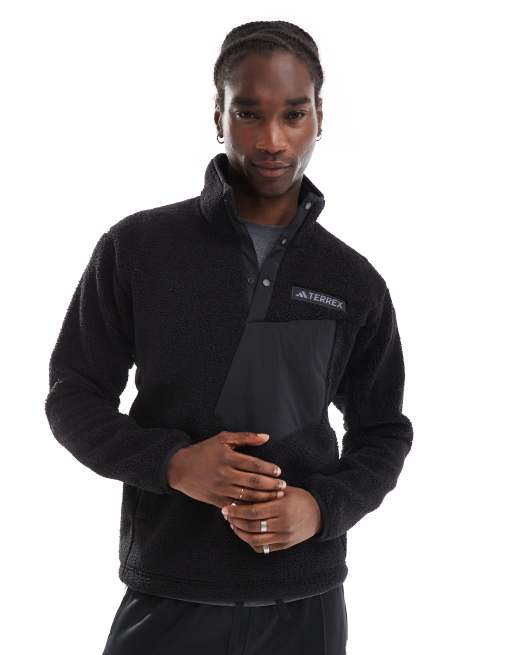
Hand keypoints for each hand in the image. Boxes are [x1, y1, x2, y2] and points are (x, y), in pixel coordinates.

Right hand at [166, 431, 286, 508]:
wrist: (180, 468)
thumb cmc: (204, 451)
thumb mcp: (223, 438)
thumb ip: (246, 437)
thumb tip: (266, 437)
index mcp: (228, 458)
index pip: (254, 464)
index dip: (269, 469)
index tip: (279, 472)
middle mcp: (225, 474)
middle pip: (254, 482)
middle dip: (271, 485)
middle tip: (283, 487)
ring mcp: (221, 489)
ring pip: (247, 496)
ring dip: (264, 498)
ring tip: (276, 497)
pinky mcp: (216, 501)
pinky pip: (236, 507)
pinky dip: (249, 509)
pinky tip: (260, 508)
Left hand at [221, 485, 321, 552]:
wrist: (319, 513)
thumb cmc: (298, 498)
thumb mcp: (284, 490)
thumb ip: (264, 492)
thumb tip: (240, 492)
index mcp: (282, 507)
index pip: (253, 511)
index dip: (237, 511)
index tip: (226, 507)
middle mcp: (283, 524)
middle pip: (252, 526)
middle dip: (235, 521)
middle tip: (226, 515)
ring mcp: (284, 537)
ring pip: (255, 540)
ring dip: (240, 533)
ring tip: (233, 524)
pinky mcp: (285, 545)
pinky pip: (263, 548)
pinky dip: (250, 542)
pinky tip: (244, 533)